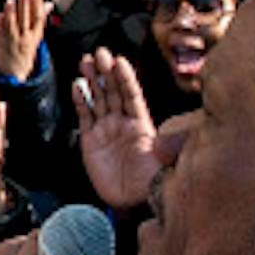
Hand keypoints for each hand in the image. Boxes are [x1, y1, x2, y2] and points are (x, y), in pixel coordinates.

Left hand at [0, 0, 48, 81]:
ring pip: (11, 26)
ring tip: (10, 1)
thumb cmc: (25, 49)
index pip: (38, 18)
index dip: (37, 4)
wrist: (14, 72)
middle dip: (25, 4)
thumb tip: (48, 4)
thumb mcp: (36, 36)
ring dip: (10, 13)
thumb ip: (40, 19)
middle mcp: (24, 38)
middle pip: (25, 20)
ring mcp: (11, 41)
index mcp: (35, 36)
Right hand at [72, 50, 159, 209]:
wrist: (131, 200)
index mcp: (142, 124)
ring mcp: (106, 129)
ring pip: (98, 98)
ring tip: (86, 61)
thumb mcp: (164, 161)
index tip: (120, 61)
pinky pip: (84, 116)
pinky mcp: (90, 140)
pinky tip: (77, 85)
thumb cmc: (150, 180)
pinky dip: (80, 100)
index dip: (126, 78)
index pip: (132, 95)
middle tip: (100, 53)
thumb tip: (177, 133)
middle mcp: (123, 122)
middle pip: (113, 91)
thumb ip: (169, 146)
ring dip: (93, 80)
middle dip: (107, 72)